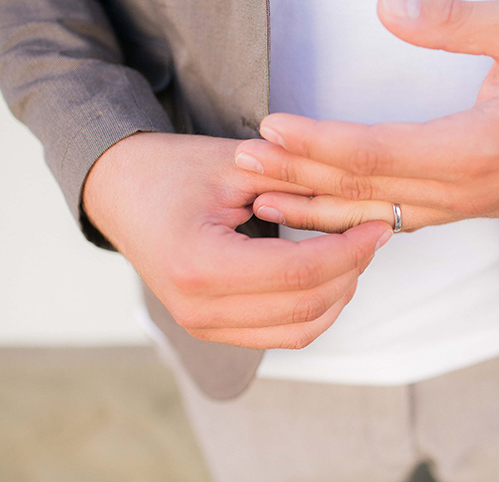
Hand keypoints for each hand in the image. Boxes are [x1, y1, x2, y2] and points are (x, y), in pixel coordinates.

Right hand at [83, 132, 391, 348]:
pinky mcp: (211, 328)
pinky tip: (329, 273)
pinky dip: (315, 309)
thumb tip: (361, 206)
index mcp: (199, 264)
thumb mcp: (237, 164)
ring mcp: (202, 325)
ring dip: (338, 295)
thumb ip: (298, 184)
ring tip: (354, 253)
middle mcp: (198, 308)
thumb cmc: (172, 169)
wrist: (120, 191)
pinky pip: (280, 334)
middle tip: (373, 235)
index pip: (298, 272)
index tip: (377, 226)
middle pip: (304, 307)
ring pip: (298, 330)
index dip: (350, 251)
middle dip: (351, 271)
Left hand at [234, 0, 498, 231]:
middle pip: (363, 190)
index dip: (319, 142)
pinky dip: (346, 218)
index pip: (377, 151)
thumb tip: (387, 6)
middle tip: (241, 162)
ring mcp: (458, 209)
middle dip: (299, 176)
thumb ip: (456, 21)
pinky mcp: (456, 210)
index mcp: (476, 149)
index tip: (269, 126)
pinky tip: (312, 214)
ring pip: (372, 215)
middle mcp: (461, 192)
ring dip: (313, 207)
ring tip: (259, 199)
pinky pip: (391, 221)